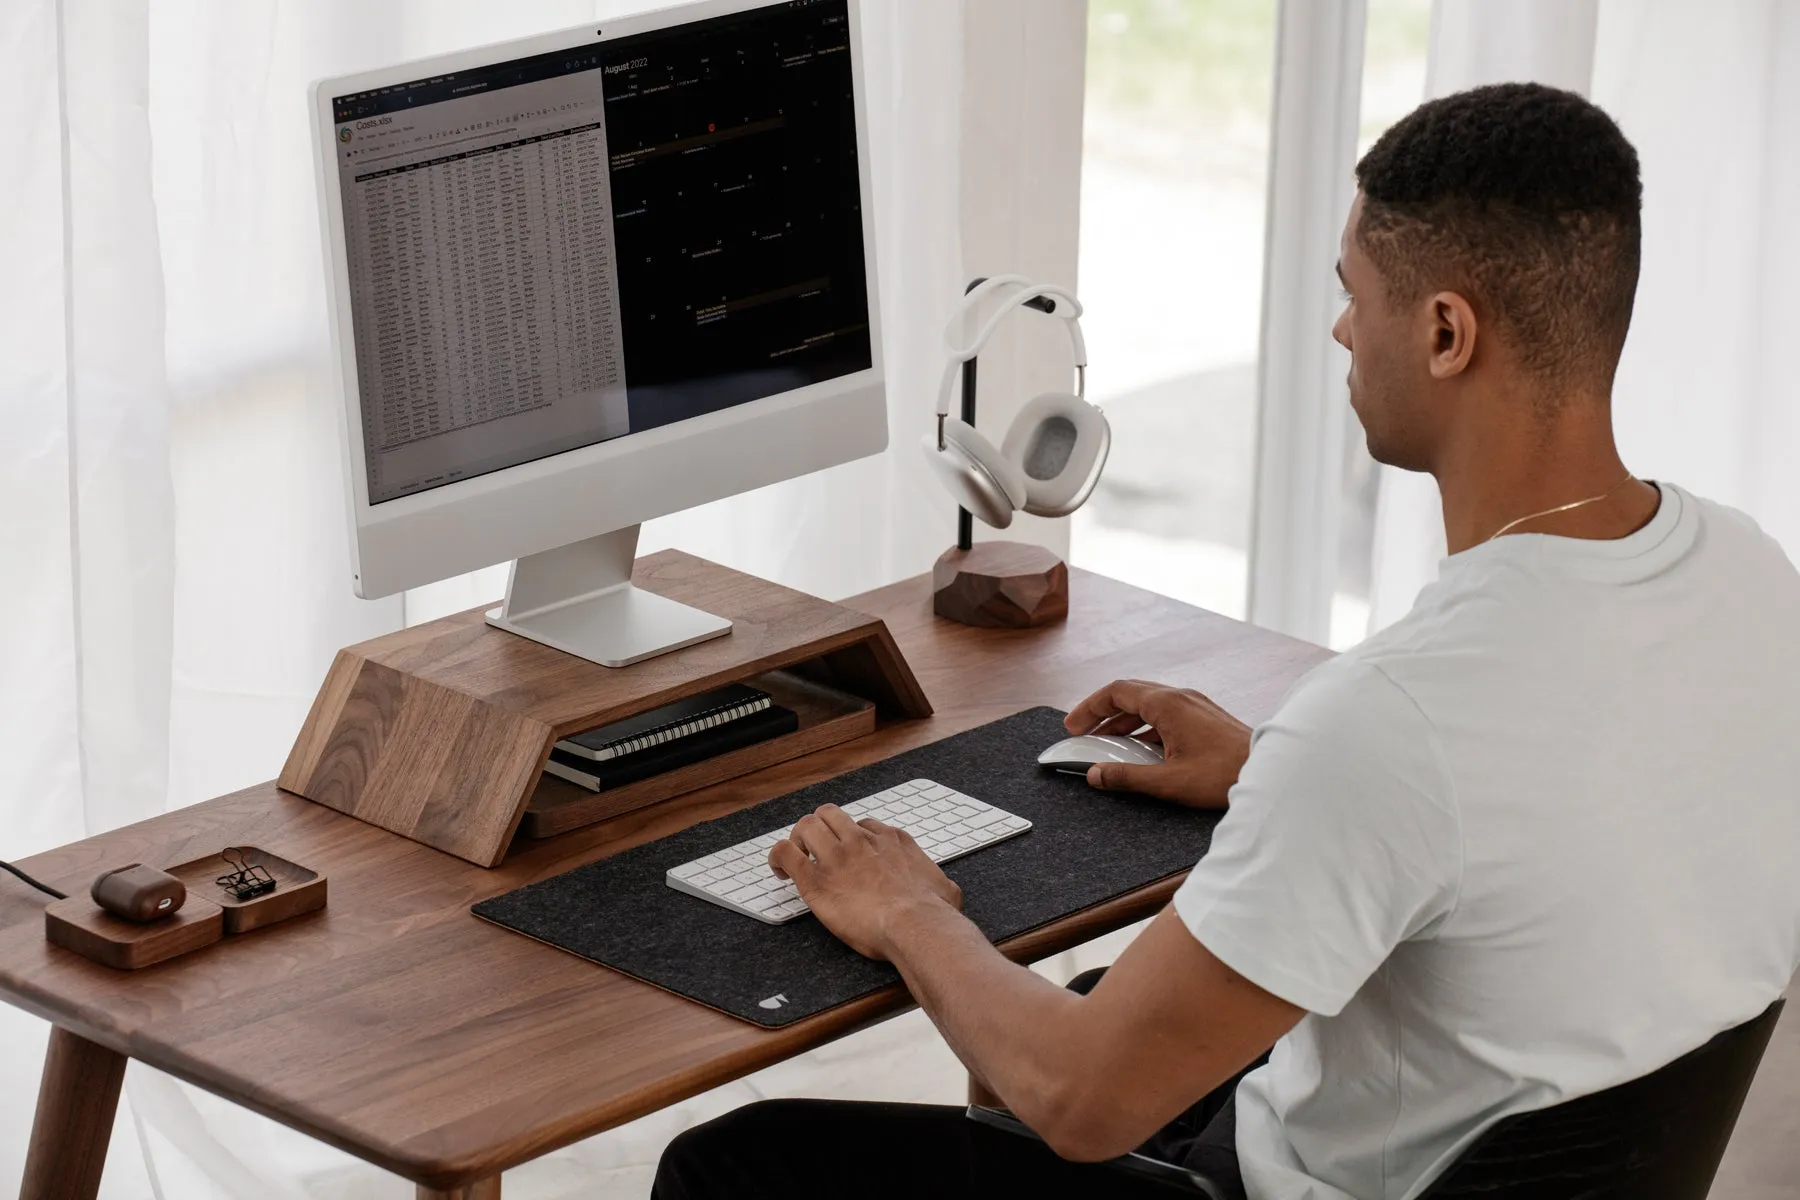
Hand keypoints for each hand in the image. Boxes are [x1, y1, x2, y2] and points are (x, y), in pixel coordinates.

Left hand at [769, 805, 963, 959]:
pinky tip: (779, 870)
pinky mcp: (816, 881)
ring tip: (797, 856)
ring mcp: (837, 858)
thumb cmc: (932, 912)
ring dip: (798, 838)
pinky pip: (786, 854)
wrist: (915, 924)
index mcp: (892, 841)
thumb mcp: (947, 889)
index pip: (864, 825)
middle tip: (816, 848)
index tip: (849, 851)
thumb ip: (941, 884)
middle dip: (820, 827)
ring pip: (806, 826)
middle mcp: (862, 842)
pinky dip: (779, 857)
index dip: (852, 837)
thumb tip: (948, 891)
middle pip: (830, 815)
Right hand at [1064, 679, 1251, 807]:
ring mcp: (1195, 705)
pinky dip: (1145, 726)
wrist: (1270, 773)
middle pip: (1130, 694)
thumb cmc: (1225, 775)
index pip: (1116, 692)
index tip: (1073, 726)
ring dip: (1124, 721)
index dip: (1090, 707)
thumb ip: (1127, 777)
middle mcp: (1181, 697)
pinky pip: (1166, 713)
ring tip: (1107, 742)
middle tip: (1083, 731)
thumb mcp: (1168, 781)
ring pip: (1148, 703)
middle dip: (1102, 712)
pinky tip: (1142, 749)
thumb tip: (1096, 775)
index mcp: (1168, 704)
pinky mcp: (1205, 717)